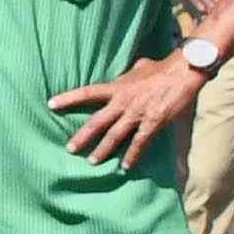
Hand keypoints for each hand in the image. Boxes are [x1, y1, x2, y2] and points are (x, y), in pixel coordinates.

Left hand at [53, 50, 212, 169]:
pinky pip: (139, 143)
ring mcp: (137, 114)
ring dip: (103, 150)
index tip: (51, 105)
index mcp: (117, 87)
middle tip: (69, 149)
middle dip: (82, 136)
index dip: (67, 98)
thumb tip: (128, 72)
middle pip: (97, 121)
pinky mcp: (152, 123)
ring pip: (114, 135)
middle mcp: (123, 102)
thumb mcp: (138, 67)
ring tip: (92, 162)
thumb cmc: (161, 68)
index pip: (86, 92)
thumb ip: (129, 73)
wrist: (182, 72)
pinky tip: (125, 166)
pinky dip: (132, 155)